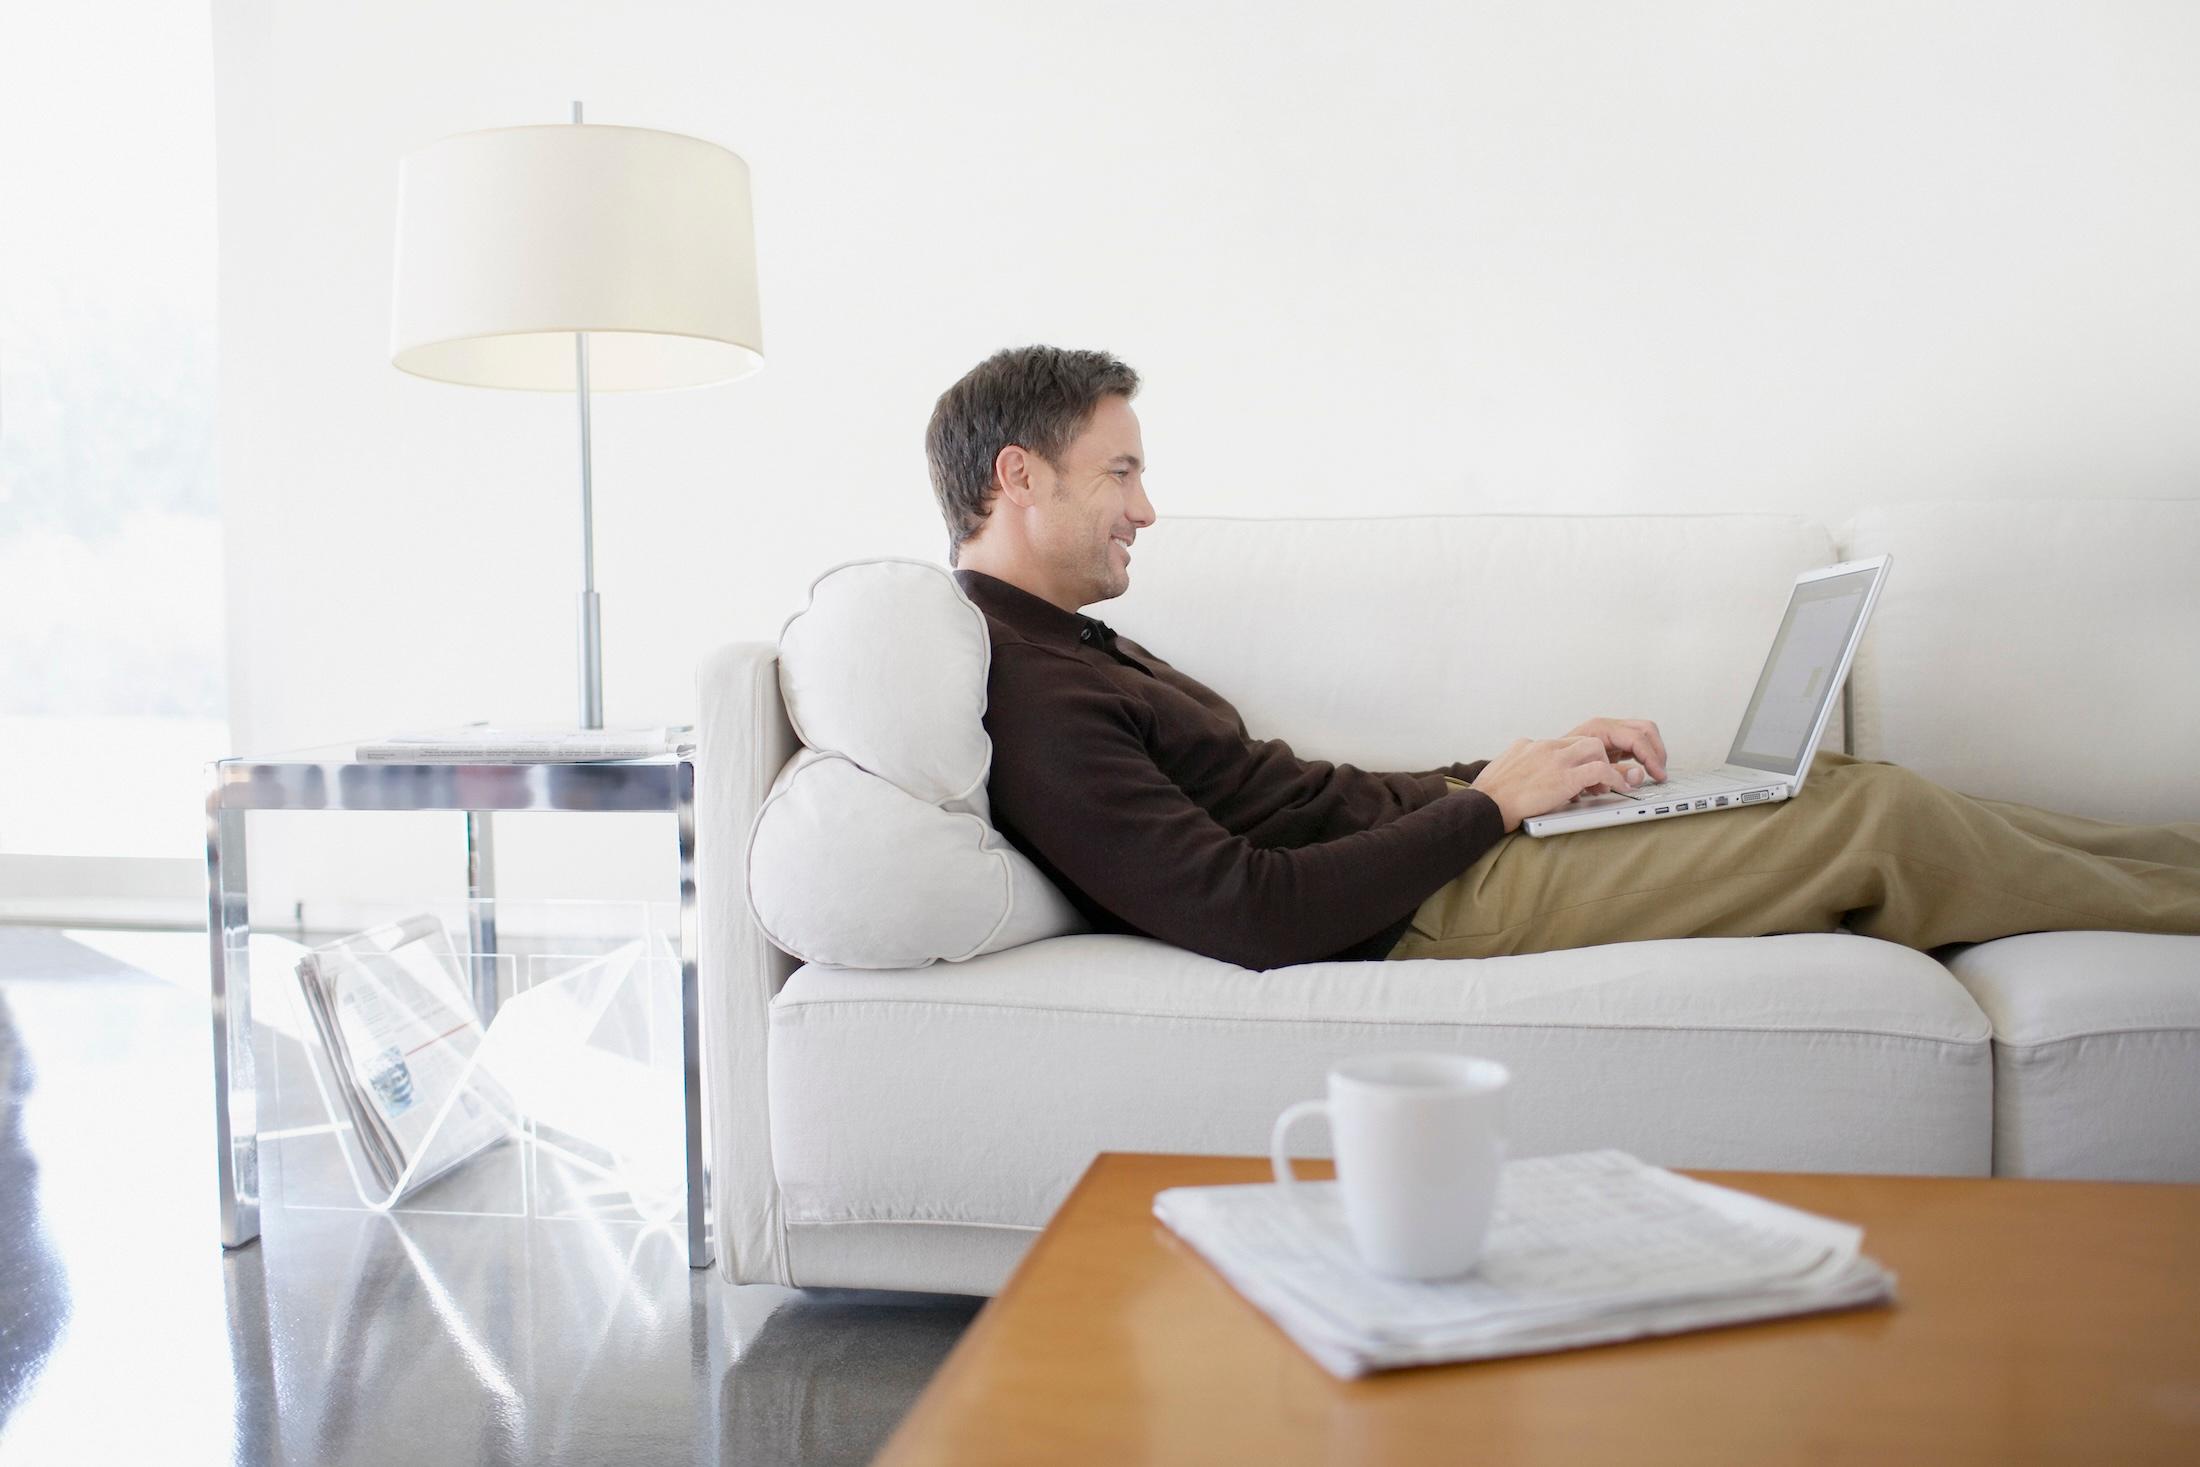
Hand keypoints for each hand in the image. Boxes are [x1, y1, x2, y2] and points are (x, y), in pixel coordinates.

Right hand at [1468, 736, 1645, 833]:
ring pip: (1595, 747)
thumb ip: (1517, 768)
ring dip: (1605, 766)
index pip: (1561, 743)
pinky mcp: (1566, 777)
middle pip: (1582, 740)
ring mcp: (1555, 759)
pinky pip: (1600, 770)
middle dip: (1594, 758)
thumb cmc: (1487, 798)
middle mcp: (1543, 746)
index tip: (1577, 774)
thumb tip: (1522, 776)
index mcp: (1527, 746)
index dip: (1574, 759)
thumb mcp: (1501, 771)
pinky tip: (1617, 788)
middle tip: (1595, 780)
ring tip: (1605, 786)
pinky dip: (1613, 778)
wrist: (1483, 806)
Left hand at [1564, 717, 1667, 783]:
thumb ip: (1615, 773)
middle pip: (1645, 729)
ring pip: (1643, 733)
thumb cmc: (1559, 768)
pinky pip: (1636, 742)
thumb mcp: (1588, 774)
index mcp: (1600, 728)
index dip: (1651, 757)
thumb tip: (1638, 774)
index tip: (1658, 774)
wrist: (1542, 768)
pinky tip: (1646, 768)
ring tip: (1656, 772)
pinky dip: (1645, 754)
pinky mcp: (1612, 741)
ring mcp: (1610, 732)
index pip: (1636, 738)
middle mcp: (1607, 726)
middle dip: (1657, 751)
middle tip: (1660, 772)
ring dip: (1653, 751)